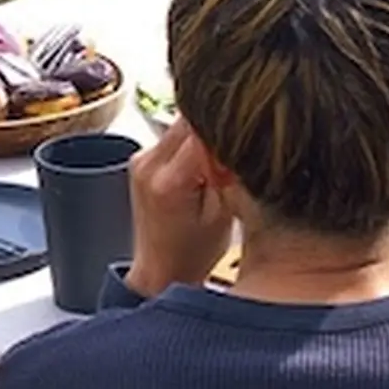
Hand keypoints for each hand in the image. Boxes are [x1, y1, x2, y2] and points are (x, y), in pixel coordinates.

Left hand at [122, 119, 232, 297]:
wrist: (160, 270)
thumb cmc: (193, 252)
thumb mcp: (223, 212)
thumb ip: (226, 168)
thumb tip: (236, 131)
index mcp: (170, 181)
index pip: (203, 127)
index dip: (229, 126)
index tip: (247, 132)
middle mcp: (148, 164)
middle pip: (190, 118)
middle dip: (217, 127)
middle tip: (233, 151)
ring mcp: (140, 160)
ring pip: (181, 124)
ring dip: (203, 136)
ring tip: (215, 166)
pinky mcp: (141, 160)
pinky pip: (172, 137)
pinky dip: (191, 145)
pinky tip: (200, 169)